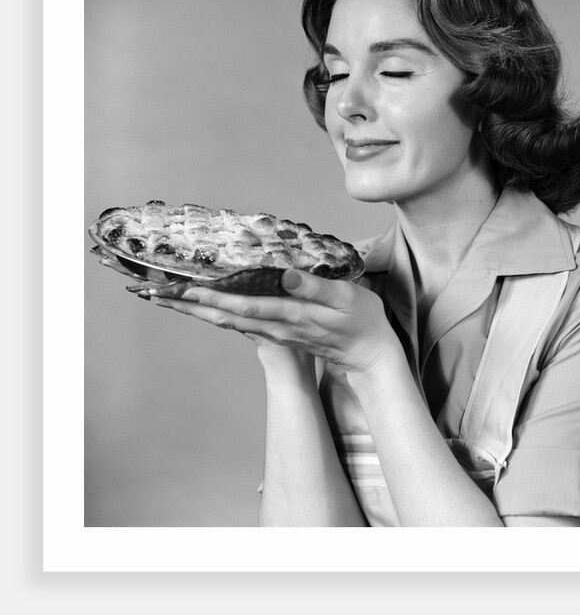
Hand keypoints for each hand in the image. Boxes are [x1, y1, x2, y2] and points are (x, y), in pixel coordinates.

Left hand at [155, 269, 399, 375]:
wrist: (369, 355)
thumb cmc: (362, 323)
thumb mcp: (347, 299)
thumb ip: (315, 287)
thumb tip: (285, 276)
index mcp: (290, 316)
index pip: (243, 306)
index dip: (213, 296)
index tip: (186, 287)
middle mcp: (275, 327)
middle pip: (225, 316)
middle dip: (191, 304)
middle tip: (159, 292)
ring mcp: (275, 333)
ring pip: (229, 321)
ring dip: (199, 310)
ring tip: (171, 298)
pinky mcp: (277, 333)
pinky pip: (240, 323)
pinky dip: (217, 314)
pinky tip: (205, 307)